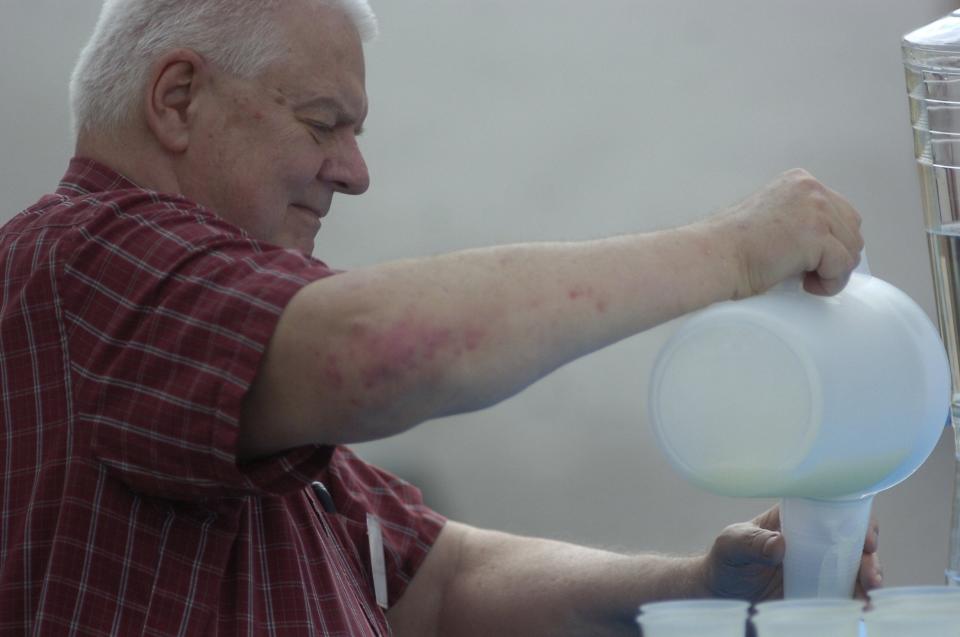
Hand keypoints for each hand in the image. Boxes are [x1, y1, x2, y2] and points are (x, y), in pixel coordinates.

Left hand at [701, 505, 881, 601]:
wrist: (721, 594)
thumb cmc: (726, 560)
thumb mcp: (731, 546)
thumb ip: (751, 542)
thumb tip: (780, 544)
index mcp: (796, 517)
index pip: (834, 508)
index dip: (858, 520)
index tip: (867, 540)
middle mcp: (814, 539)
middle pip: (853, 541)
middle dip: (869, 558)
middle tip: (870, 577)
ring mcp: (820, 566)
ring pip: (857, 568)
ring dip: (869, 581)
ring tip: (867, 598)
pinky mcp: (820, 591)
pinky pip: (846, 593)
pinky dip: (858, 600)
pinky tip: (862, 610)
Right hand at [707, 169, 863, 298]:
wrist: (714, 256)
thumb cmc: (732, 246)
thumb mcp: (773, 216)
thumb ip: (801, 218)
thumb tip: (827, 245)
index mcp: (800, 181)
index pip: (840, 211)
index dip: (831, 240)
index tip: (808, 257)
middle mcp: (811, 189)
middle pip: (852, 228)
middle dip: (836, 255)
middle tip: (808, 271)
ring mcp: (815, 210)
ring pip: (852, 248)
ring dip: (833, 271)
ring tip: (805, 279)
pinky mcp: (815, 236)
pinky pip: (843, 266)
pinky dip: (829, 283)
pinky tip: (806, 285)